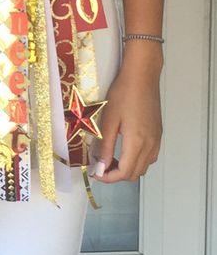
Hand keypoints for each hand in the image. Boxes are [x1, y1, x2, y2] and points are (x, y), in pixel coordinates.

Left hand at [91, 46, 162, 182]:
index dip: (109, 178)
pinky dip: (137, 160)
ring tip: (112, 158)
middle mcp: (150, 144)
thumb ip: (106, 146)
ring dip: (128, 168)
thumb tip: (101, 166)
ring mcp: (156, 139)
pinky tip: (126, 149)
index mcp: (137, 142)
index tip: (96, 173)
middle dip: (117, 175)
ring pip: (144, 166)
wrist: (142, 76)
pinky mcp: (158, 133)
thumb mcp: (109, 120)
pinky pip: (150, 156)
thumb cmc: (123, 93)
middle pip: (135, 173)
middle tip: (101, 165)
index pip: (124, 173)